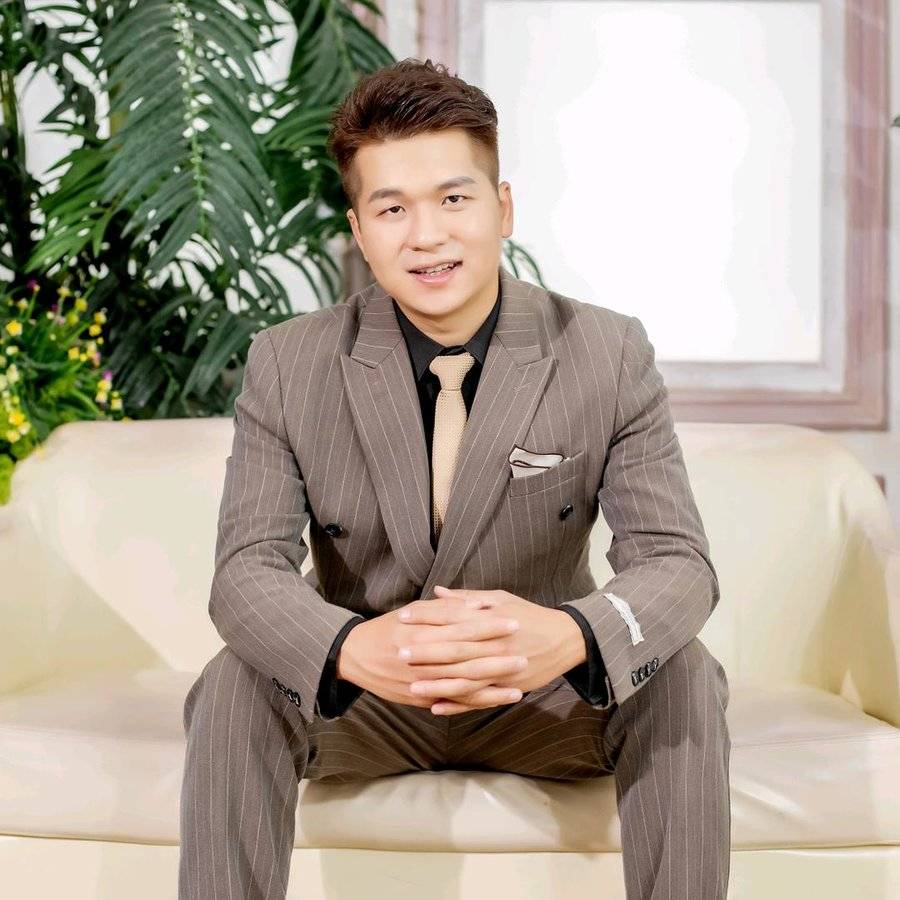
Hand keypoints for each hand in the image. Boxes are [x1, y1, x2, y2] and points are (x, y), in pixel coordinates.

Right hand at [336, 594, 531, 712]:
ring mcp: (421, 681)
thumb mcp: (412, 611)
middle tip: (523, 653)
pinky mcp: (421, 698)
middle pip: (465, 656)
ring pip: (461, 684)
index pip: (461, 626)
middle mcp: (422, 657)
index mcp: (421, 630)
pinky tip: (497, 700)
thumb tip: (474, 605)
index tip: (512, 622)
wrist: (354, 656)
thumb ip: (443, 609)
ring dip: (491, 684)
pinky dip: (476, 702)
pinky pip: (452, 701)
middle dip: (496, 656)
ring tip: (518, 683)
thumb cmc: (387, 629)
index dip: (488, 625)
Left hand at [400, 586, 586, 714]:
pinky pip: (480, 699)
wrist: (566, 639)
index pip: (452, 618)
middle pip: (456, 650)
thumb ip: (467, 599)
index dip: (427, 618)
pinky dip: (458, 705)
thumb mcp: (500, 599)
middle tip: (400, 653)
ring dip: (438, 685)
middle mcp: (494, 645)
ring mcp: (502, 668)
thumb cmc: (530, 615)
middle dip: (427, 653)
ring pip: (466, 680)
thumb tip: (437, 591)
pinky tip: (437, 708)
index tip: (403, 618)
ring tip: (412, 688)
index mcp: (490, 620)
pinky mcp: (509, 686)